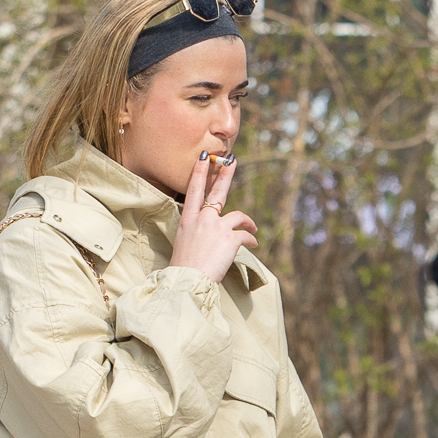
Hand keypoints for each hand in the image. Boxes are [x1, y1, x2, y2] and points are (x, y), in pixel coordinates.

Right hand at [171, 151, 258, 282]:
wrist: (188, 280)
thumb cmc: (185, 267)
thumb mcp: (184, 243)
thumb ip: (197, 231)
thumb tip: (209, 233)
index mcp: (188, 219)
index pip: (193, 189)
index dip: (200, 171)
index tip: (206, 157)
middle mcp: (202, 219)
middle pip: (216, 191)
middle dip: (225, 173)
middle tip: (232, 160)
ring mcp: (216, 227)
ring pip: (238, 216)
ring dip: (248, 222)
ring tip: (252, 229)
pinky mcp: (230, 239)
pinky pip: (245, 235)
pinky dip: (251, 239)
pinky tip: (253, 244)